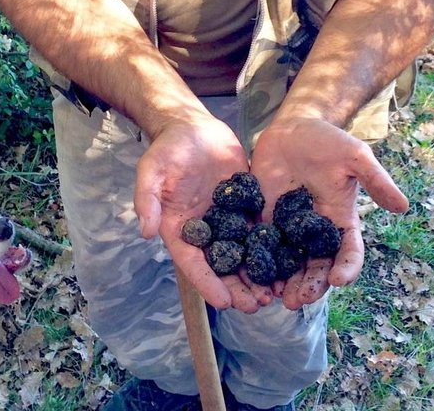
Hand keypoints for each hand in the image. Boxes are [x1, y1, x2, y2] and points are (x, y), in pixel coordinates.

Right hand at [134, 115, 269, 311]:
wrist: (192, 127)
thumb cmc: (167, 149)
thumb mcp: (151, 170)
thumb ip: (147, 199)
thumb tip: (145, 232)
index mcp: (179, 229)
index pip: (193, 263)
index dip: (208, 283)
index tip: (224, 303)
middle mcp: (204, 231)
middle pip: (221, 266)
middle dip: (237, 288)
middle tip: (256, 306)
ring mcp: (226, 220)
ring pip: (243, 254)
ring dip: (257, 275)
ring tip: (274, 294)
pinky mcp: (245, 206)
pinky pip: (259, 231)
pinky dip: (271, 249)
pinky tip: (287, 263)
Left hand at [250, 117, 408, 309]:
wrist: (293, 129)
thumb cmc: (329, 141)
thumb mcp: (355, 157)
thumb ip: (376, 181)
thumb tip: (403, 207)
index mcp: (339, 220)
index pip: (347, 251)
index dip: (346, 267)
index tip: (338, 280)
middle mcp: (314, 231)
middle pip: (314, 265)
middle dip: (308, 285)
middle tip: (297, 301)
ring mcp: (287, 227)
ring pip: (286, 262)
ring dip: (282, 282)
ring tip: (274, 298)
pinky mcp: (263, 219)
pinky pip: (259, 245)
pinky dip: (256, 263)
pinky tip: (249, 277)